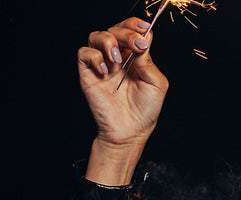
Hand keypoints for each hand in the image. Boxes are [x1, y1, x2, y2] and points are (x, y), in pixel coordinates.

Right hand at [78, 19, 167, 186]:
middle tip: (135, 45)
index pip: (132, 30)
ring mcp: (102, 64)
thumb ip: (148, 60)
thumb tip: (143, 39)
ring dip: (108, 40)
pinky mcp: (88, 74)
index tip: (145, 29)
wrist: (130, 133)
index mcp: (134, 57)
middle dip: (126, 32)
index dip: (136, 25)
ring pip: (97, 35)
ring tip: (116, 58)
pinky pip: (84, 53)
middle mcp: (117, 57)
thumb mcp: (156, 83)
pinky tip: (105, 69)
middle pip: (115, 29)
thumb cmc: (145, 111)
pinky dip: (94, 56)